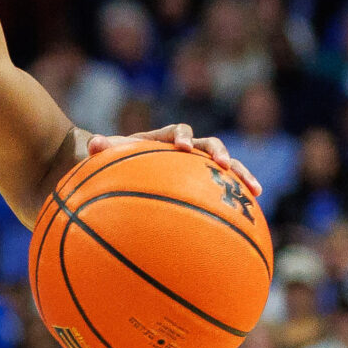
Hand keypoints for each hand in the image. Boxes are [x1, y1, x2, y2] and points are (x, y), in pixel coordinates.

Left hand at [88, 122, 260, 198]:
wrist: (125, 168)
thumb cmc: (117, 161)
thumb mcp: (108, 156)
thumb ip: (102, 149)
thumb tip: (92, 144)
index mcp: (164, 139)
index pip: (177, 130)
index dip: (181, 136)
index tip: (181, 147)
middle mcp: (187, 149)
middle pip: (209, 144)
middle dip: (218, 152)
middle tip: (224, 164)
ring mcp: (199, 166)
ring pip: (226, 166)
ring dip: (242, 174)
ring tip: (255, 190)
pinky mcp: (205, 184)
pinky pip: (225, 189)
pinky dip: (238, 199)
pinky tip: (252, 217)